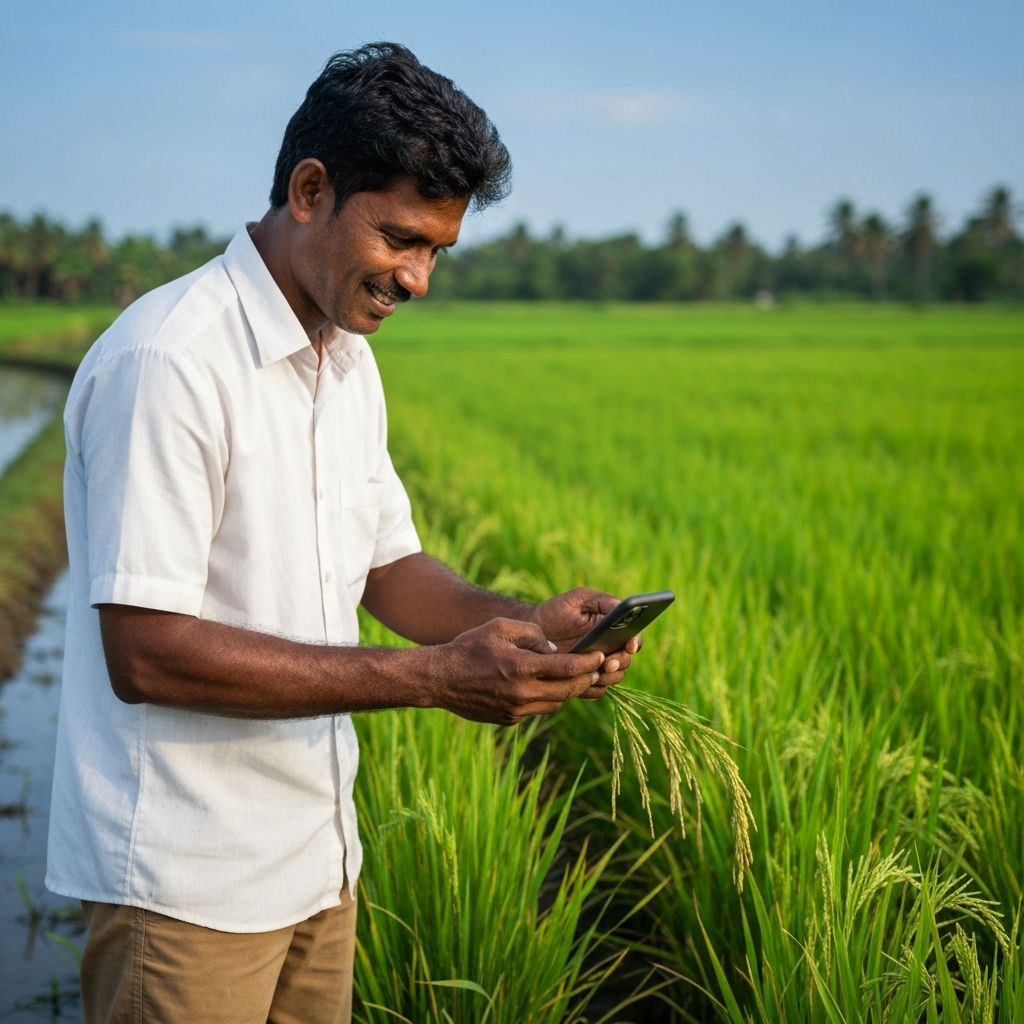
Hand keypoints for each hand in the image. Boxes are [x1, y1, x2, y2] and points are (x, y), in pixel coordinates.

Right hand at [427, 617, 605, 725]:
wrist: (440, 679)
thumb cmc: (470, 646)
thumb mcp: (501, 627)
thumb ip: (533, 633)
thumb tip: (555, 649)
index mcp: (522, 668)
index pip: (567, 668)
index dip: (589, 662)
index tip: (601, 655)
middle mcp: (522, 693)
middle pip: (568, 690)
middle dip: (586, 679)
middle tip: (597, 669)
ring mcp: (515, 710)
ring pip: (555, 704)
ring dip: (568, 691)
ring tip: (576, 677)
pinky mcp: (509, 719)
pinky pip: (536, 710)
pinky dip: (545, 699)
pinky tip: (545, 686)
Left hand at [532, 588, 641, 698]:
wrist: (532, 632)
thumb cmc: (556, 611)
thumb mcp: (578, 599)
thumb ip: (602, 601)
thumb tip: (624, 608)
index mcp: (612, 630)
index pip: (633, 638)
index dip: (635, 642)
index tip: (629, 644)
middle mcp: (609, 649)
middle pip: (626, 661)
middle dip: (621, 662)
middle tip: (608, 662)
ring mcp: (596, 666)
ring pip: (614, 677)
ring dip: (609, 676)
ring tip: (595, 671)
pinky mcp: (582, 680)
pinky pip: (596, 690)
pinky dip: (593, 688)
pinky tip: (583, 681)